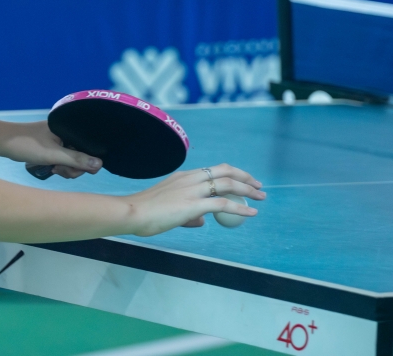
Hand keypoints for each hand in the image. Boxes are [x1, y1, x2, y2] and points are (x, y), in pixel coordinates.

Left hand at [1, 120, 101, 178]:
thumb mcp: (53, 154)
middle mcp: (68, 132)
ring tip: (54, 169)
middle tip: (59, 170)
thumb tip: (100, 164)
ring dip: (66, 168)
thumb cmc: (27, 144)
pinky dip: (61, 165)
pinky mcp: (54, 146)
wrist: (4, 142)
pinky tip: (52, 168)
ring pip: (73, 159)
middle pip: (82, 155)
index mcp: (70, 128)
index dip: (86, 162)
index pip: (90, 147)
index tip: (75, 169)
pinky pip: (65, 158)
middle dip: (73, 167)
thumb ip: (76, 159)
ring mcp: (61, 139)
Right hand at [127, 163, 264, 236]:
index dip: (231, 174)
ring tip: (260, 197)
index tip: (243, 180)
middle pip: (225, 171)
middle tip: (258, 186)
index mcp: (184, 177)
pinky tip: (251, 212)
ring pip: (227, 184)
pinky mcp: (194, 204)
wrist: (132, 212)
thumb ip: (188, 215)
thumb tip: (202, 222)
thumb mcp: (168, 210)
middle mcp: (191, 179)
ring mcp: (193, 190)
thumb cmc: (144, 212)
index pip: (212, 170)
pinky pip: (223, 204)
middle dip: (244, 177)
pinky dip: (240, 207)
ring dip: (247, 190)